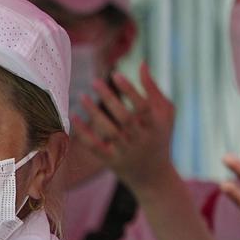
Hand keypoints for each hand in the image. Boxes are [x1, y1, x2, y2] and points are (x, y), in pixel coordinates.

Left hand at [72, 63, 175, 193]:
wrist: (153, 175)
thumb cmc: (159, 136)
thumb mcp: (165, 113)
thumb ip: (153, 89)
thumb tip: (141, 63)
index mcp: (156, 125)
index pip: (143, 106)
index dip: (129, 90)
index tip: (115, 74)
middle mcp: (141, 139)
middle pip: (124, 118)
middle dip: (109, 99)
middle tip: (94, 81)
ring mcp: (125, 151)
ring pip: (108, 132)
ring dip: (94, 114)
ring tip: (82, 96)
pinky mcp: (111, 161)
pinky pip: (95, 146)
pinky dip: (84, 133)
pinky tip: (74, 117)